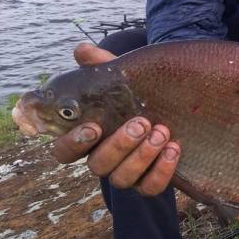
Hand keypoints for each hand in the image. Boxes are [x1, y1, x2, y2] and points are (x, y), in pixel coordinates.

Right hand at [51, 42, 180, 195]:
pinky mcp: (150, 182)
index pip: (64, 151)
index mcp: (88, 138)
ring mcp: (126, 174)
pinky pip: (151, 188)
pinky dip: (162, 171)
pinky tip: (174, 149)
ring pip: (123, 179)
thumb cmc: (135, 96)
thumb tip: (82, 50)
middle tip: (141, 123)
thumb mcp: (121, 79)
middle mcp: (103, 159)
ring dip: (143, 156)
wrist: (171, 110)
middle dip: (119, 145)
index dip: (73, 143)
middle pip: (98, 165)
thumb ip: (101, 67)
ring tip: (162, 132)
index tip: (94, 126)